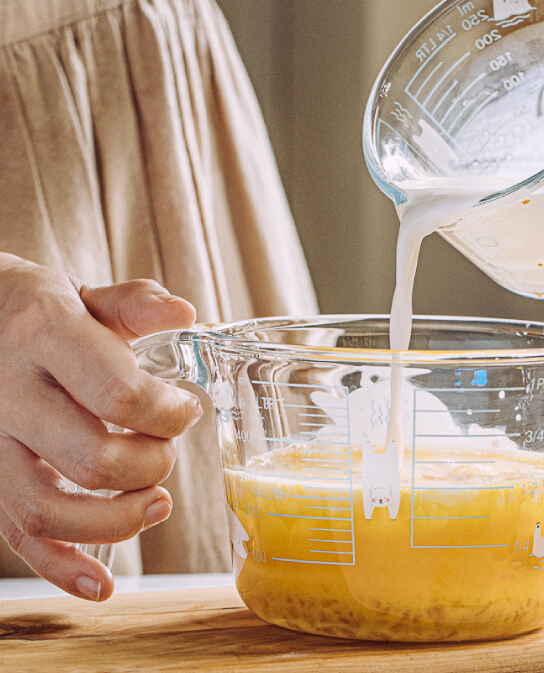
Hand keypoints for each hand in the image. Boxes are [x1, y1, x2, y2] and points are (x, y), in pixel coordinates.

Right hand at [0, 254, 199, 599]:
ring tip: (159, 503)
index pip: (116, 393)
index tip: (185, 409)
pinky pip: (17, 536)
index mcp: (44, 337)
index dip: (166, 413)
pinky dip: (60, 568)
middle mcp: (11, 394)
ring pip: (49, 509)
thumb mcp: (88, 297)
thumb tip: (186, 313)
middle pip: (91, 458)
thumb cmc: (42, 312)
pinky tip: (100, 586)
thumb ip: (137, 303)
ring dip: (118, 520)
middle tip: (169, 449)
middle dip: (151, 464)